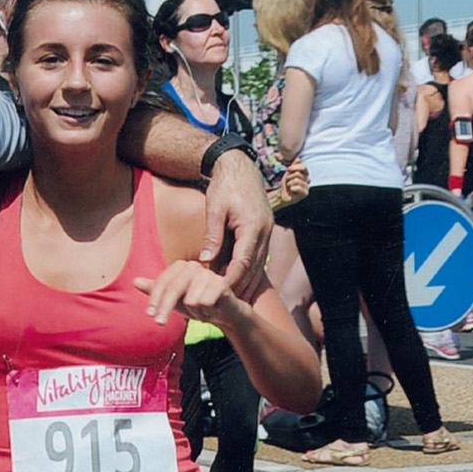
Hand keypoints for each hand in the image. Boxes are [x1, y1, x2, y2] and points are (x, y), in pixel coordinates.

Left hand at [133, 259, 242, 326]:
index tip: (150, 315)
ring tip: (201, 310)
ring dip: (193, 311)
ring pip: (190, 299)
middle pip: (174, 289)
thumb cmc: (197, 304)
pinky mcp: (222, 284)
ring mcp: (208, 274)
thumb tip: (135, 281)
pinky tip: (211, 309)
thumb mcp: (173, 299)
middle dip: (165, 308)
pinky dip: (205, 311)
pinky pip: (204, 302)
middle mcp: (194, 266)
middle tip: (160, 323)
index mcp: (181, 267)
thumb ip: (155, 290)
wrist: (224, 313)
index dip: (154, 299)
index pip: (163, 282)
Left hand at [200, 149, 273, 296]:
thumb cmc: (224, 185)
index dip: (231, 281)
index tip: (217, 294)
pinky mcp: (264, 230)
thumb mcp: (214, 208)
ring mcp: (267, 231)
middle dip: (240, 287)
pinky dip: (248, 271)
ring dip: (246, 282)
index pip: (243, 262)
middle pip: (254, 268)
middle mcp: (265, 231)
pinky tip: (237, 281)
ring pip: (258, 264)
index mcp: (253, 226)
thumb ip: (212, 235)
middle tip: (225, 305)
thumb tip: (205, 261)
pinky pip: (257, 256)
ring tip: (232, 300)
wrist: (240, 166)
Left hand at [274, 159, 309, 206]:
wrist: (282, 194)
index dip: (295, 167)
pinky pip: (298, 187)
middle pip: (298, 174)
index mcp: (305, 174)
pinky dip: (292, 188)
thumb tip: (299, 158)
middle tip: (288, 182)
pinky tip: (292, 190)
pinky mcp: (305, 193)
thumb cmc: (286, 183)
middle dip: (289, 177)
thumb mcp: (288, 173)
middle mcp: (307, 180)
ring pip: (296, 180)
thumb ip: (294, 166)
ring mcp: (307, 187)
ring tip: (289, 186)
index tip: (288, 170)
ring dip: (289, 183)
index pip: (303, 167)